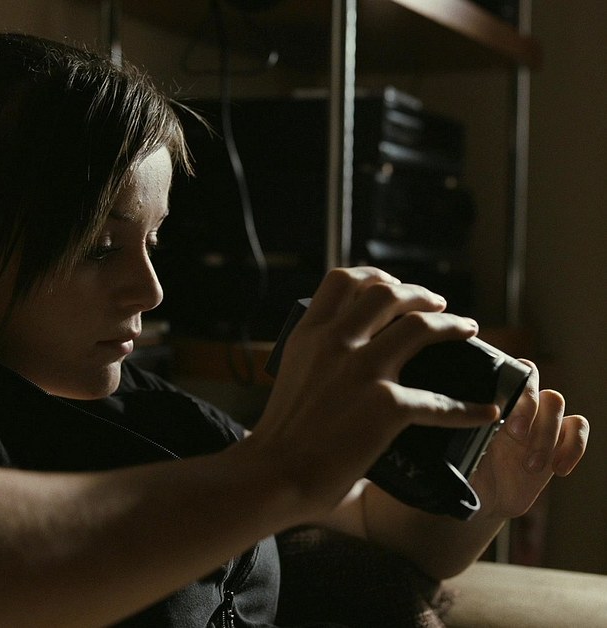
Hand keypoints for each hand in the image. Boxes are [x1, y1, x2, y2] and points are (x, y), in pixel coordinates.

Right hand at [251, 267, 499, 517]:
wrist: (274, 474)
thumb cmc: (281, 435)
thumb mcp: (291, 373)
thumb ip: (318, 355)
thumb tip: (346, 354)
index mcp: (309, 334)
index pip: (344, 280)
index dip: (375, 275)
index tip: (392, 283)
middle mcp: (335, 343)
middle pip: (387, 294)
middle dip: (419, 293)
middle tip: (437, 305)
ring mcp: (362, 371)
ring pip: (419, 326)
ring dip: (451, 325)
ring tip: (467, 329)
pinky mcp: (386, 406)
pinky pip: (439, 400)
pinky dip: (467, 408)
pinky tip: (486, 412)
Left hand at [469, 362, 588, 519]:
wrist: (485, 502)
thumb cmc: (466, 475)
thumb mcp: (456, 457)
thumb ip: (458, 439)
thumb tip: (457, 424)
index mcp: (489, 404)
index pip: (506, 374)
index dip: (509, 391)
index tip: (501, 419)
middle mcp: (515, 407)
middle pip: (533, 381)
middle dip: (529, 408)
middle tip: (517, 437)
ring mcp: (538, 421)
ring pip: (556, 402)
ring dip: (547, 434)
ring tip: (530, 466)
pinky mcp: (559, 440)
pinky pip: (578, 425)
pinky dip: (574, 445)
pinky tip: (559, 469)